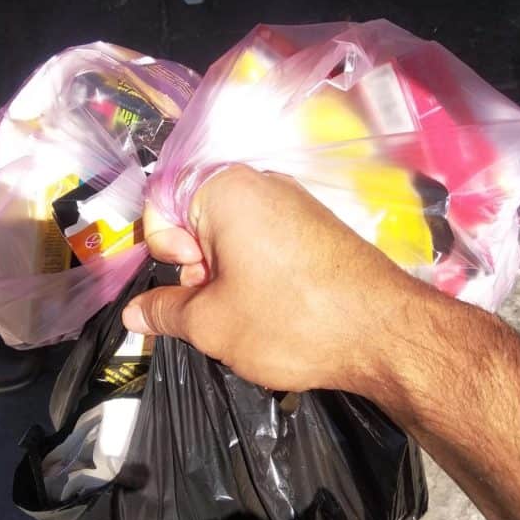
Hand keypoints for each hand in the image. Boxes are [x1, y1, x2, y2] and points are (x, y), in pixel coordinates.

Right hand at [123, 165, 420, 393]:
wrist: (385, 334)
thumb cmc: (289, 320)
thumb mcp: (210, 324)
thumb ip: (164, 311)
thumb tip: (133, 314)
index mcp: (225, 188)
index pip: (161, 205)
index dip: (165, 252)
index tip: (191, 284)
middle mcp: (261, 184)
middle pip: (197, 222)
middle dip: (197, 269)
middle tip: (220, 308)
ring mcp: (296, 204)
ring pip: (231, 239)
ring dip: (227, 279)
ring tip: (251, 317)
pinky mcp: (319, 229)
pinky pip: (266, 245)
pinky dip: (259, 277)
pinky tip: (278, 312)